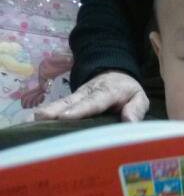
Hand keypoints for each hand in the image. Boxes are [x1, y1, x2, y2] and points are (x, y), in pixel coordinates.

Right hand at [33, 71, 149, 123]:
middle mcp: (89, 92)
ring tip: (32, 119)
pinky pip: (59, 107)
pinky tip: (33, 121)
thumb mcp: (139, 97)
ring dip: (47, 111)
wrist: (116, 74)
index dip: (80, 109)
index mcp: (107, 92)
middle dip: (56, 110)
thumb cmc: (128, 90)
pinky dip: (47, 113)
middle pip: (72, 101)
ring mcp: (78, 95)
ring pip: (62, 103)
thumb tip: (129, 122)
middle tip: (41, 118)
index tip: (66, 117)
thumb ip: (136, 109)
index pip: (94, 101)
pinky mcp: (71, 100)